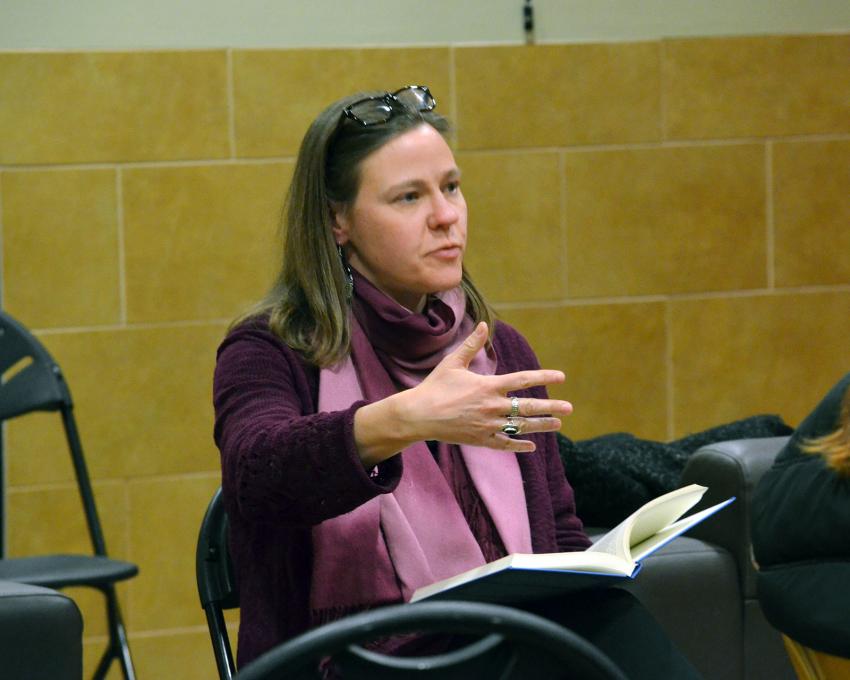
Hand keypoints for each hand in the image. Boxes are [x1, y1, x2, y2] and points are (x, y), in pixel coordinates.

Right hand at [396, 322, 571, 452]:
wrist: (418, 415)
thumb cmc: (435, 387)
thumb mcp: (453, 362)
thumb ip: (472, 345)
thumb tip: (483, 324)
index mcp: (488, 386)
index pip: (522, 380)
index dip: (543, 377)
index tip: (561, 377)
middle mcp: (491, 406)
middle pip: (527, 407)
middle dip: (550, 407)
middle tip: (569, 408)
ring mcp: (487, 425)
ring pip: (520, 427)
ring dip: (541, 425)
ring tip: (557, 424)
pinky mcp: (480, 440)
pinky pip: (504, 444)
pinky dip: (519, 445)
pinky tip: (532, 446)